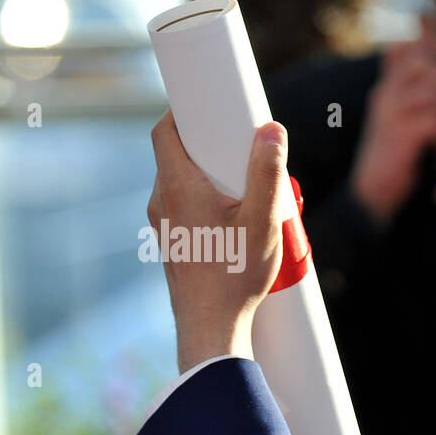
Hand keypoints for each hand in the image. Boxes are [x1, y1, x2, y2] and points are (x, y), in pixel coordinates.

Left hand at [146, 111, 286, 372]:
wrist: (211, 329)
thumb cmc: (234, 277)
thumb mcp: (262, 221)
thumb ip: (267, 173)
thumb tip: (272, 130)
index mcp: (178, 187)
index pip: (166, 130)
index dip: (183, 111)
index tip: (210, 105)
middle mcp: (163, 202)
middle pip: (178, 155)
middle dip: (210, 146)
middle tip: (243, 150)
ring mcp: (164, 226)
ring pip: (183, 184)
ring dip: (211, 178)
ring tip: (249, 192)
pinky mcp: (173, 245)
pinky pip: (186, 209)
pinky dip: (208, 203)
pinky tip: (238, 222)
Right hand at [351, 36, 435, 226]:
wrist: (370, 192)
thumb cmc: (393, 156)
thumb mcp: (400, 119)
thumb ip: (415, 94)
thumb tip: (435, 71)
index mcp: (387, 88)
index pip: (405, 48)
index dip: (429, 52)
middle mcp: (386, 94)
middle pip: (429, 66)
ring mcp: (392, 113)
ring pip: (435, 92)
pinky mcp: (401, 134)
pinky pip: (434, 119)